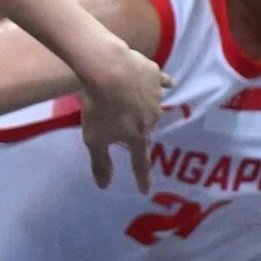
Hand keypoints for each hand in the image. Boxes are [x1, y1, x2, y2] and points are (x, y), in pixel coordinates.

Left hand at [79, 41, 171, 191]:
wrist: (109, 69)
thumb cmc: (99, 107)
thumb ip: (101, 162)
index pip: (141, 162)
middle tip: (124, 124)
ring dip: (144, 105)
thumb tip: (104, 186)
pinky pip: (161, 81)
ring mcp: (156, 95)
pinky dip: (161, 84)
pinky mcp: (155, 74)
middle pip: (146, 128)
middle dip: (138, 129)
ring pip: (152, 105)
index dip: (143, 177)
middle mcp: (153, 118)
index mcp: (138, 136)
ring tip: (130, 98)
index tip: (145, 190)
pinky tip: (166, 82)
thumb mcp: (94, 139)